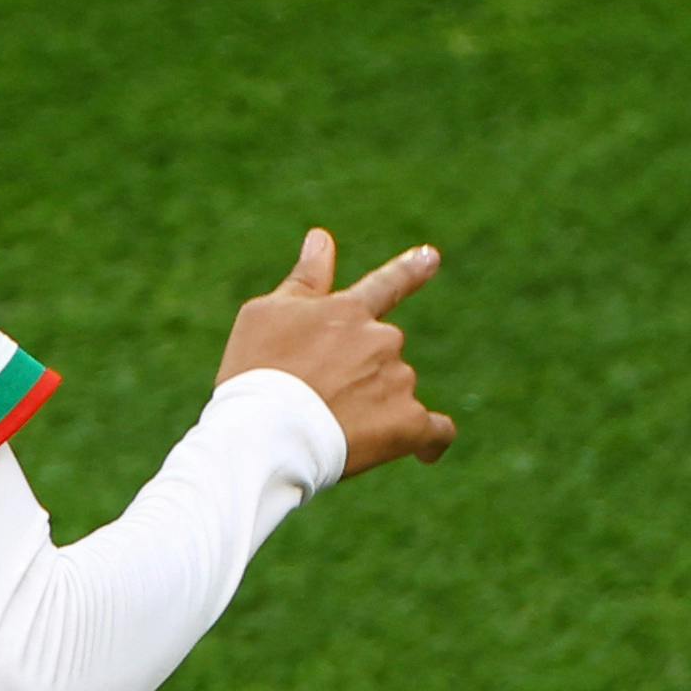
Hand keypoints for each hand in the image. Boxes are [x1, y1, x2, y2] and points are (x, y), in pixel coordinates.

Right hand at [217, 230, 452, 475]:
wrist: (266, 431)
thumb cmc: (255, 372)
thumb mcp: (266, 315)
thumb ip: (304, 279)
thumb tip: (321, 238)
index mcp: (349, 311)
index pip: (386, 284)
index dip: (408, 270)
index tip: (430, 257)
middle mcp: (382, 340)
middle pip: (382, 354)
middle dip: (360, 373)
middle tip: (317, 403)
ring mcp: (397, 380)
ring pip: (396, 391)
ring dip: (375, 407)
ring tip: (332, 431)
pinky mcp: (407, 423)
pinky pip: (434, 432)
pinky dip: (430, 442)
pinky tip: (424, 453)